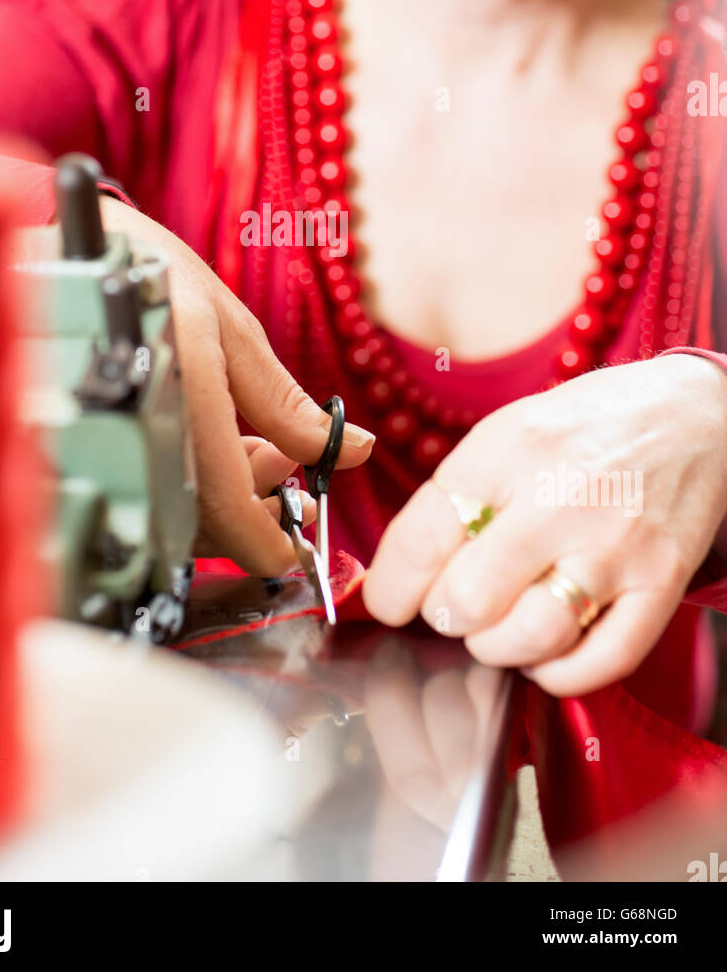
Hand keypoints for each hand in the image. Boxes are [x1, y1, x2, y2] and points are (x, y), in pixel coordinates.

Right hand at [99, 199, 374, 574]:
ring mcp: (90, 436)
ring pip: (160, 517)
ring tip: (245, 447)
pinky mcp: (71, 443)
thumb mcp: (232, 331)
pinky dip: (175, 488)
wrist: (71, 244)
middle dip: (246, 509)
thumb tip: (353, 450)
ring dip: (213, 502)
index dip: (262, 542)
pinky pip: (130, 495)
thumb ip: (287, 404)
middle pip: (192, 520)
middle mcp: (127, 420)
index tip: (290, 553)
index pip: (222, 501)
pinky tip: (196, 451)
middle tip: (280, 465)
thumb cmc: (154, 276)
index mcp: (176, 386)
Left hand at [363, 355, 726, 694]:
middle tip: (459, 603)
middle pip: (467, 599)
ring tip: (502, 623)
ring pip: (528, 638)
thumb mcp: (507, 434)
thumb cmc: (587, 428)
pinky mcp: (660, 583)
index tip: (391, 603)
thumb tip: (402, 576)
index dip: (391, 588)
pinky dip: (559, 672)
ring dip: (499, 646)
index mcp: (508, 451)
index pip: (421, 538)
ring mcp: (614, 545)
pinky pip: (599, 662)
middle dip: (447, 614)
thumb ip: (456, 497)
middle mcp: (560, 497)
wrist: (694, 414)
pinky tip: (548, 649)